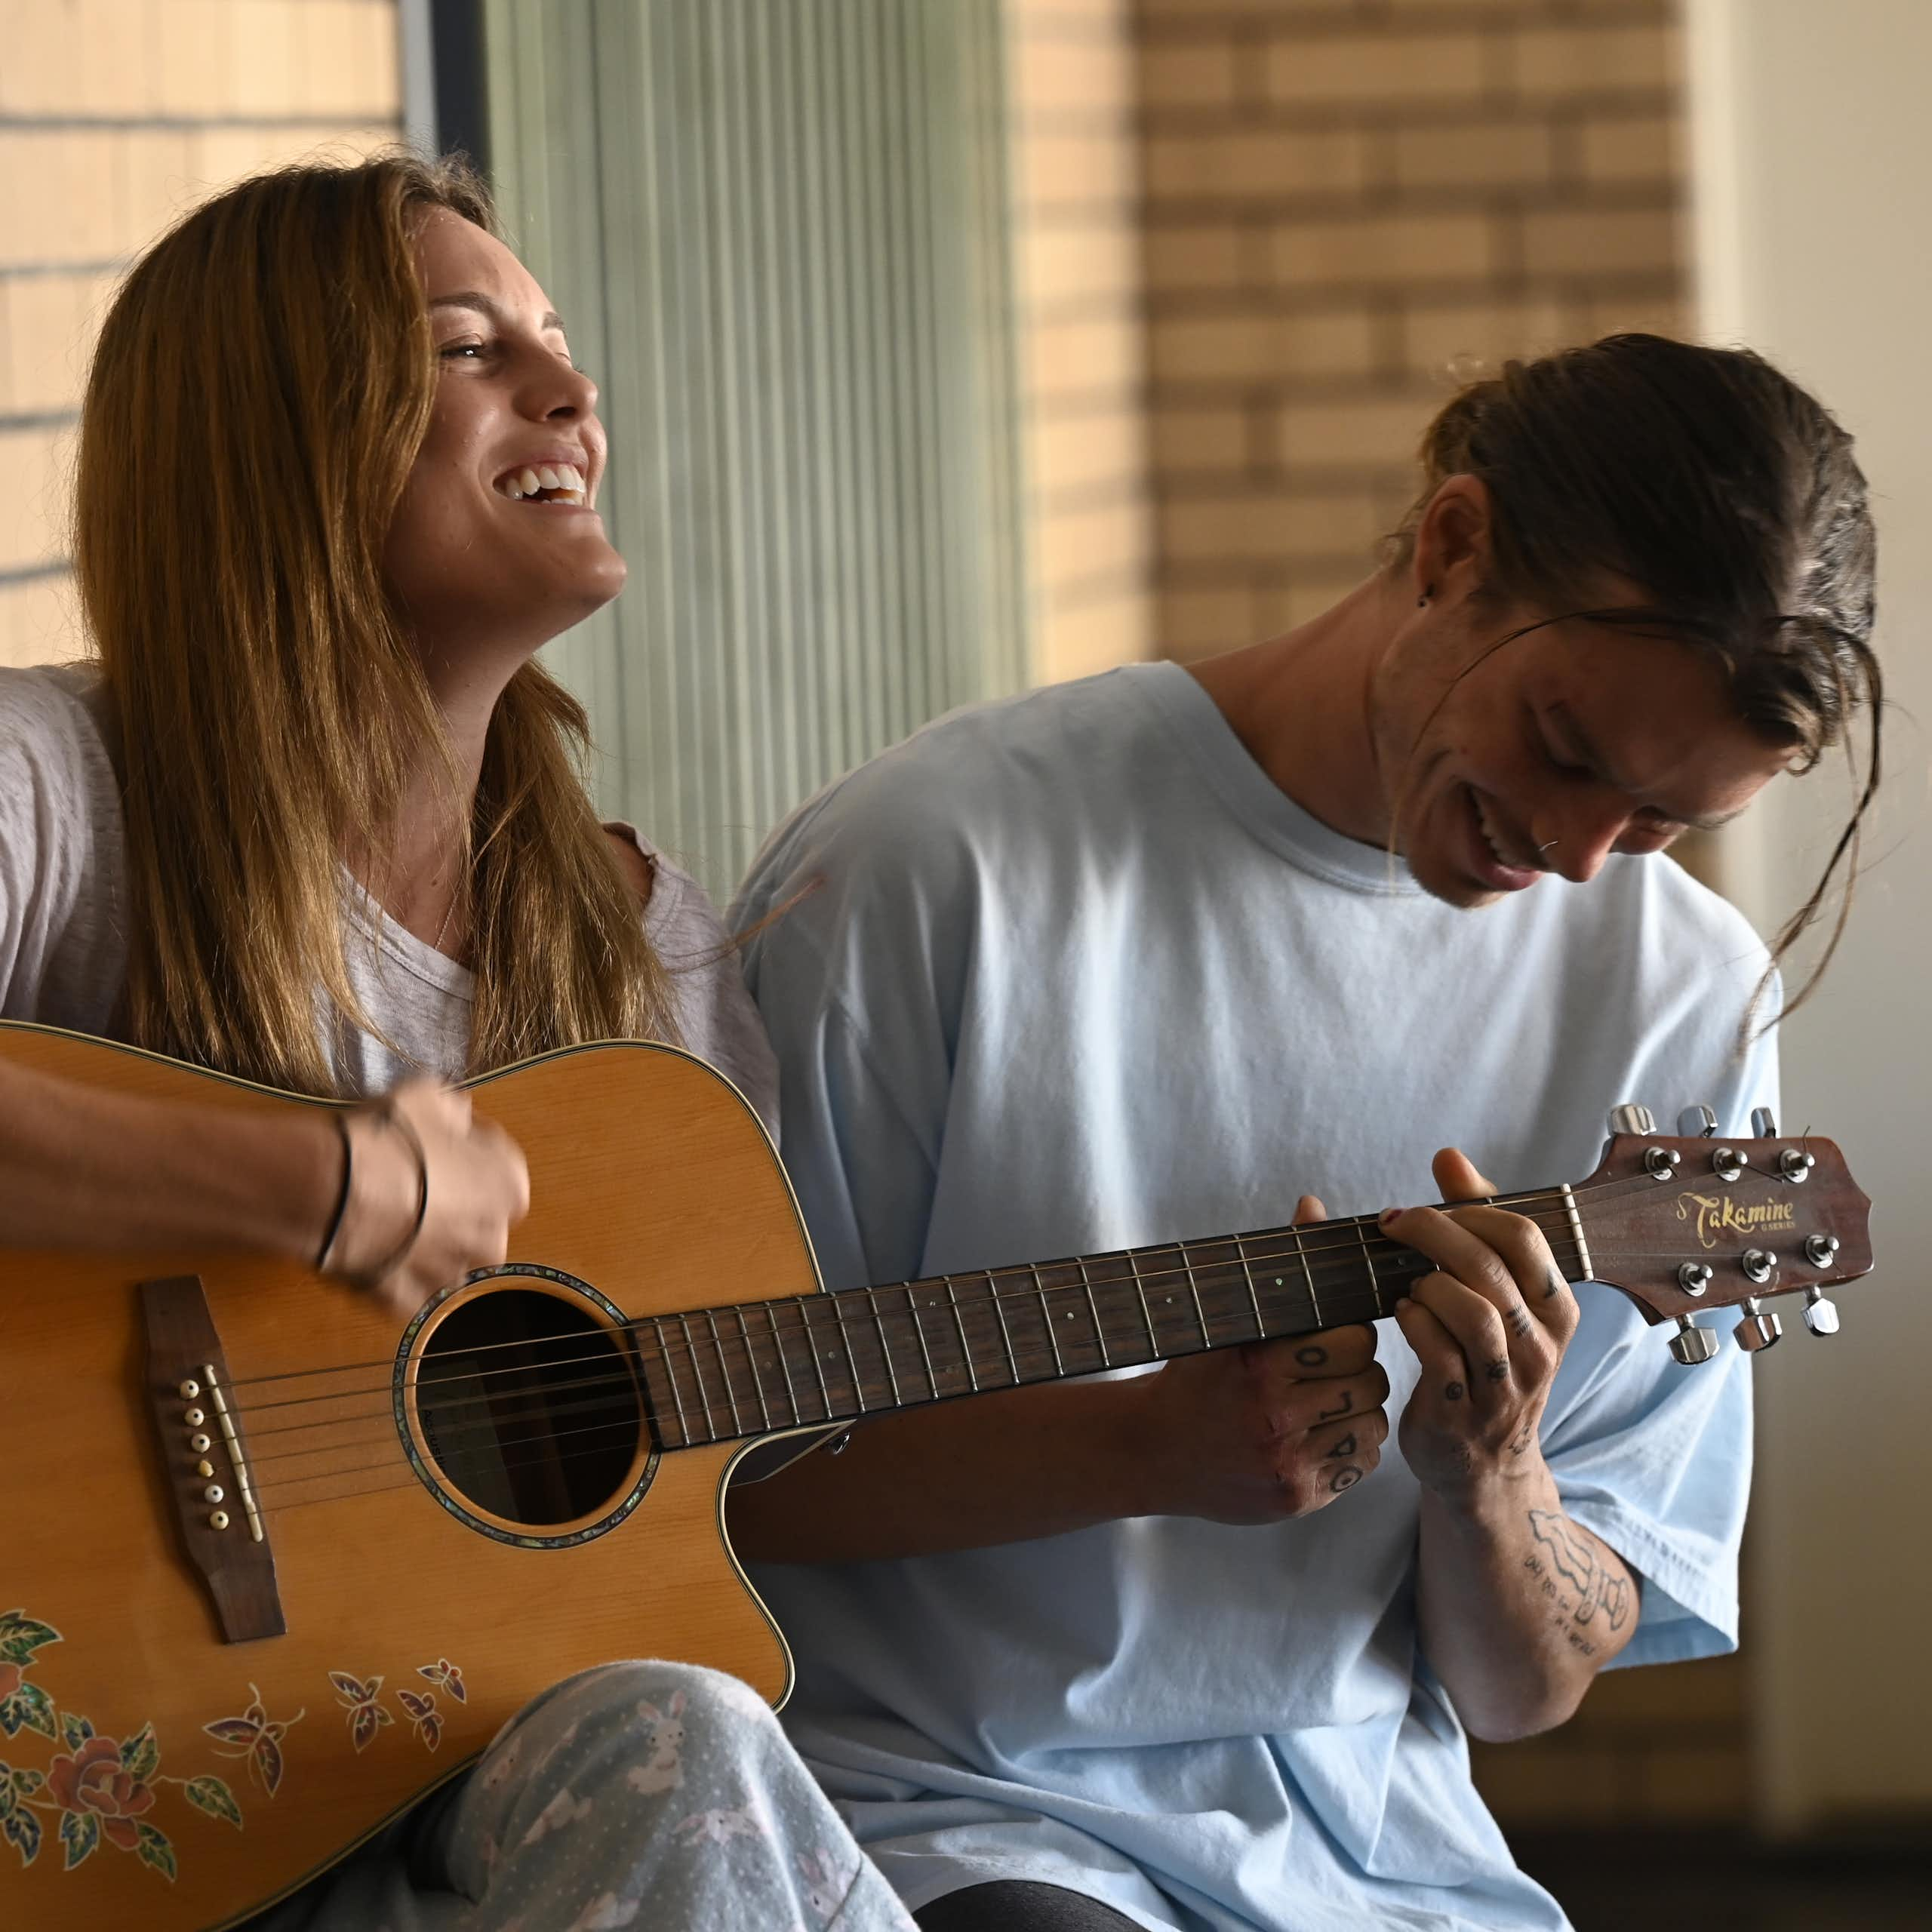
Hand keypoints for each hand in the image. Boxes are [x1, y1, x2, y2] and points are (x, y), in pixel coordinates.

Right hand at [319, 1080, 530, 1318]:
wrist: (333, 1189)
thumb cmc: (388, 1140)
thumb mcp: (428, 1098)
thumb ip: (454, 1110)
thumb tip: (457, 1115)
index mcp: (508, 1187)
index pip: (501, 1166)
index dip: (470, 1151)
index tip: (445, 1143)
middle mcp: (491, 1237)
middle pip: (479, 1219)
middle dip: (455, 1203)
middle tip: (416, 1182)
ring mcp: (448, 1274)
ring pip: (446, 1258)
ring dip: (427, 1242)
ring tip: (390, 1216)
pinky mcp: (407, 1300)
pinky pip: (405, 1287)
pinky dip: (392, 1272)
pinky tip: (371, 1248)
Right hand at [1126, 1194, 1390, 1522]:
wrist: (1149, 1452)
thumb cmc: (1196, 1378)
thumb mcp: (1228, 1320)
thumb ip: (1278, 1269)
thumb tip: (1312, 1206)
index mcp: (1258, 1366)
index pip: (1353, 1340)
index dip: (1348, 1334)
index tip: (1329, 1336)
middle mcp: (1274, 1418)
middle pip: (1370, 1381)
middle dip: (1357, 1370)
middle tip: (1330, 1369)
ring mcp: (1288, 1464)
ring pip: (1372, 1422)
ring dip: (1357, 1409)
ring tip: (1323, 1402)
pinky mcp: (1298, 1498)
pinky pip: (1362, 1462)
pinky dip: (1351, 1445)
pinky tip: (1319, 1435)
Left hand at [1387, 1148, 1580, 1500]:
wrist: (1482, 1467)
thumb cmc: (1484, 1361)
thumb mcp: (1496, 1294)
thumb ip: (1475, 1223)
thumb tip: (1450, 1156)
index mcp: (1556, 1311)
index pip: (1525, 1237)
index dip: (1470, 1210)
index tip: (1427, 1206)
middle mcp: (1539, 1348)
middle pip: (1491, 1269)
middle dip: (1433, 1233)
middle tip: (1393, 1224)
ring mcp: (1504, 1386)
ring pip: (1471, 1312)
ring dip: (1426, 1283)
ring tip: (1407, 1282)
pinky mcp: (1462, 1414)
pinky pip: (1437, 1354)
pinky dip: (1412, 1322)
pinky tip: (1402, 1314)